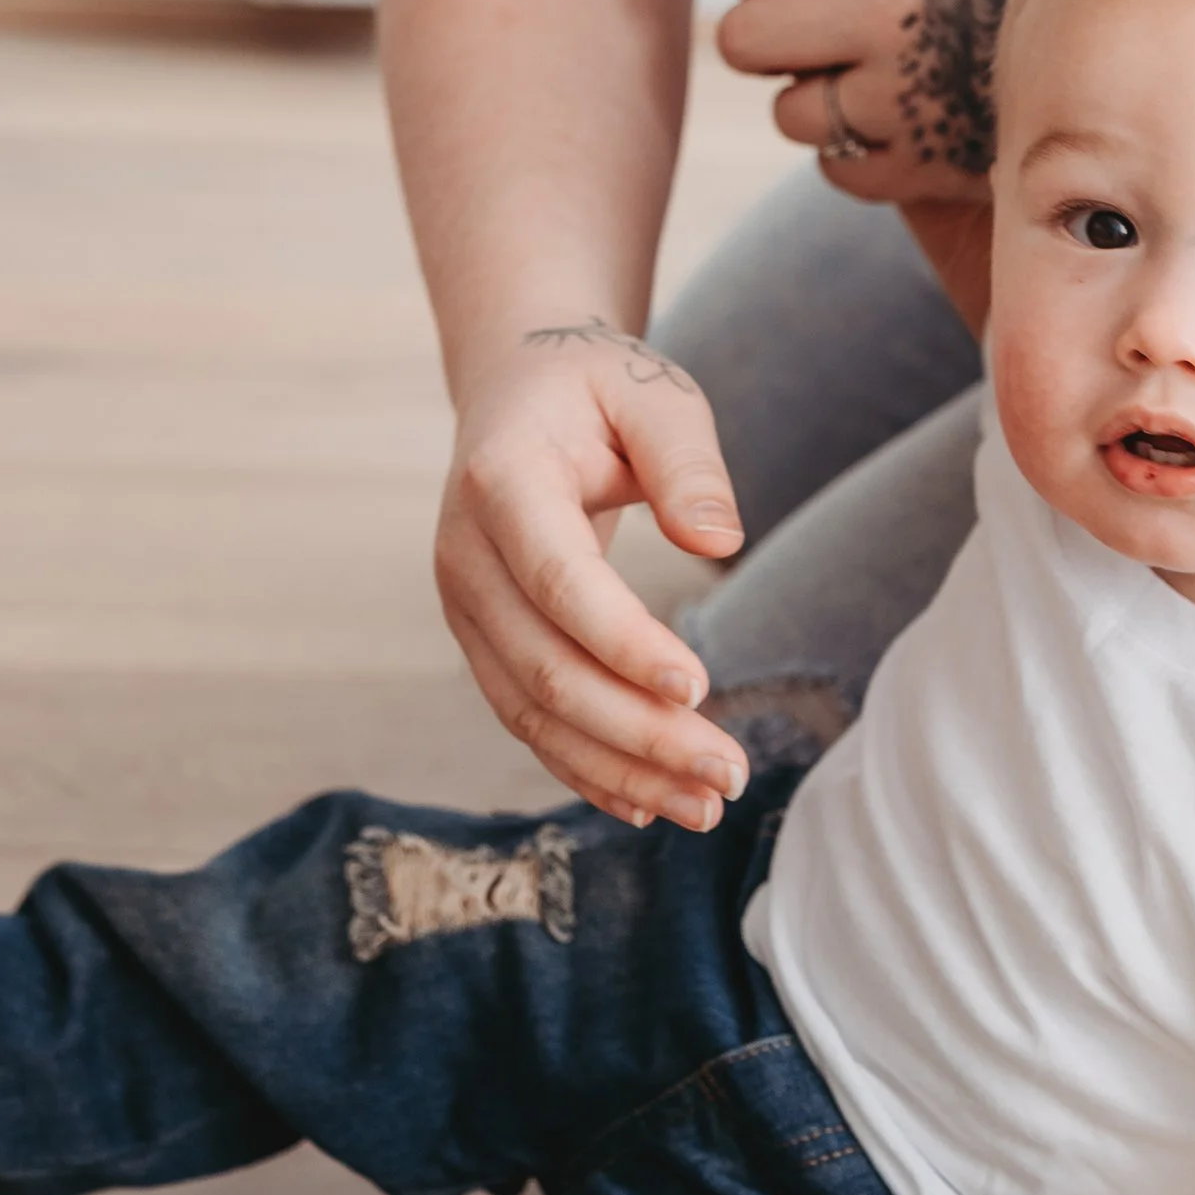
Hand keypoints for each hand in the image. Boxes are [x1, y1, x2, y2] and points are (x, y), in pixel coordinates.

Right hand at [433, 324, 751, 832]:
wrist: (516, 390)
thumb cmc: (595, 390)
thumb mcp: (654, 393)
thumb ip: (687, 462)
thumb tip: (720, 541)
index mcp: (501, 482)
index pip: (558, 580)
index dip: (623, 642)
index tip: (698, 686)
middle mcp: (465, 554)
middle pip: (545, 665)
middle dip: (637, 732)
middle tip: (729, 771)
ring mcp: (465, 607)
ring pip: (531, 711)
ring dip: (618, 768)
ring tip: (705, 805)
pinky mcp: (482, 640)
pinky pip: (526, 719)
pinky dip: (584, 767)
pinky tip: (648, 802)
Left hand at [700, 0, 1023, 203]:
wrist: (1104, 71)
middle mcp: (901, 13)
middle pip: (747, 39)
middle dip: (761, 38)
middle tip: (801, 33)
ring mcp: (911, 97)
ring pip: (788, 113)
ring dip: (816, 101)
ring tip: (877, 80)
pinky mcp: (924, 168)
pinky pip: (831, 169)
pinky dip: (853, 153)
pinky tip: (899, 124)